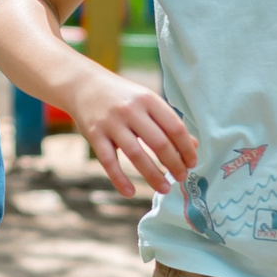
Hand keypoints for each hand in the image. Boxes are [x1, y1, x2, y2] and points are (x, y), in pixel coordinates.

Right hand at [66, 70, 198, 196]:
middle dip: (174, 165)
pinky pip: (109, 162)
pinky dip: (120, 179)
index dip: (186, 148)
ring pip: (136, 155)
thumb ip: (168, 122)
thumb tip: (193, 146)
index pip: (175, 127)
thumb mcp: (147, 101)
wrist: (83, 84)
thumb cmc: (123, 97)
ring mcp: (111, 123)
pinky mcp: (94, 135)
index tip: (192, 163)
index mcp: (148, 99)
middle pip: (159, 143)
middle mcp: (131, 110)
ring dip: (153, 176)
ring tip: (165, 189)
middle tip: (181, 178)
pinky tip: (131, 192)